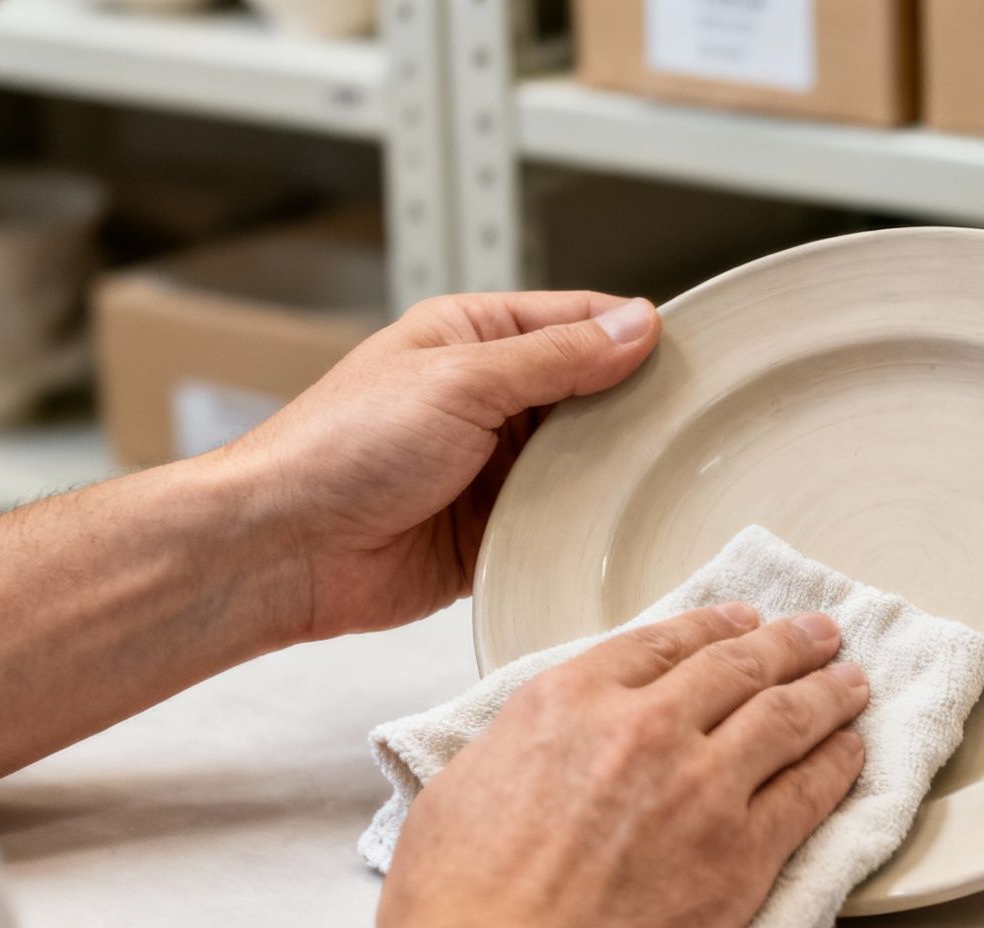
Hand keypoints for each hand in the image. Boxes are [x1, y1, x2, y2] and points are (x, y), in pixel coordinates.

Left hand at [229, 291, 660, 642]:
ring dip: (615, 471)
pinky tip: (626, 527)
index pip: (577, 321)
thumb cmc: (342, 449)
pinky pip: (561, 522)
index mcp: (472, 338)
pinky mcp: (495, 531)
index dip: (634, 336)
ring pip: (584, 461)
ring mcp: (492, 468)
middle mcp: (487, 399)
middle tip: (699, 428)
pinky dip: (588, 524)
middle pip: (591, 393)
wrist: (284, 550)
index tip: (696, 359)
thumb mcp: (461, 381)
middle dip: (636, 409)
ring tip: (673, 479)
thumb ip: (555, 357)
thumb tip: (636, 326)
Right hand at [276, 605, 870, 927]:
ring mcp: (704, 786)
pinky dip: (838, 764)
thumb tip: (542, 748)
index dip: (713, 627)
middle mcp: (645, 728)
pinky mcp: (744, 852)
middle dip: (787, 644)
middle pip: (737, 667)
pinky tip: (852, 752)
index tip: (741, 622)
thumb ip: (520, 748)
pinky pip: (810, 791)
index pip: (662, 643)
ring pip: (787, 717)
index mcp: (570, 702)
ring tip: (852, 681)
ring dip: (828, 692)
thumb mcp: (464, 787)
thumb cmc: (460, 906)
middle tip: (819, 634)